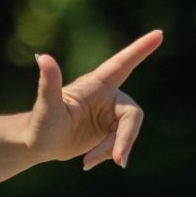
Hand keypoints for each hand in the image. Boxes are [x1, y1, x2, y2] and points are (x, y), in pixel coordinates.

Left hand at [21, 30, 161, 168]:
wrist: (37, 145)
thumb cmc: (38, 124)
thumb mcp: (45, 106)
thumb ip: (48, 83)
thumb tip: (44, 57)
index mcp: (94, 85)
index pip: (121, 65)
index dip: (140, 49)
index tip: (159, 34)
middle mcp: (106, 96)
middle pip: (132, 116)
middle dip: (125, 138)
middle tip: (118, 161)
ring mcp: (109, 114)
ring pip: (126, 133)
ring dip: (111, 150)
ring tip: (87, 162)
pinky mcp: (109, 130)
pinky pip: (120, 144)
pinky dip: (107, 155)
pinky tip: (87, 163)